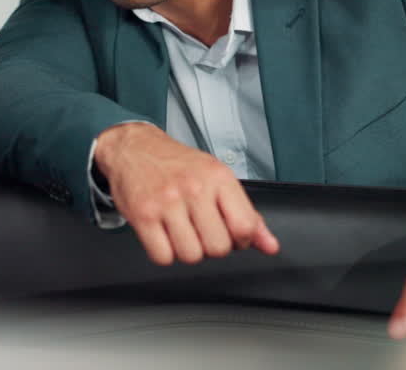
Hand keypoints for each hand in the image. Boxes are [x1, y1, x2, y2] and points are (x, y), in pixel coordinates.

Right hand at [93, 122, 279, 265]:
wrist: (134, 148)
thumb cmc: (178, 165)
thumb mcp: (218, 180)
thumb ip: (248, 215)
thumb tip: (270, 246)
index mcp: (219, 177)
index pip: (245, 226)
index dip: (240, 240)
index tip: (230, 233)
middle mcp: (194, 187)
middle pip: (218, 248)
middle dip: (212, 247)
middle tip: (202, 230)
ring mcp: (167, 202)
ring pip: (191, 256)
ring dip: (187, 251)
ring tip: (182, 230)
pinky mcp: (143, 215)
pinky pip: (163, 257)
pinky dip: (164, 253)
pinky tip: (164, 234)